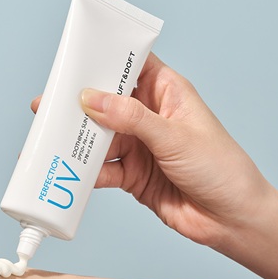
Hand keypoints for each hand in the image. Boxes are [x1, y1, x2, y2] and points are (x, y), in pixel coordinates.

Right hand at [32, 53, 272, 249]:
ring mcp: (138, 146)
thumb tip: (91, 99)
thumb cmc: (220, 168)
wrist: (230, 219)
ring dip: (77, 139)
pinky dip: (85, 171)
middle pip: (106, 103)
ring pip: (99, 137)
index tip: (73, 59)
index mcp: (166, 93)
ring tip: (50, 138)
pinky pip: (101, 168)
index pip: (131, 65)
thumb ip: (132, 118)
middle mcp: (148, 116)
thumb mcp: (175, 136)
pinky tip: (70, 170)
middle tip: (48, 104)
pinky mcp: (131, 174)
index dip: (104, 59)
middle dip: (78, 104)